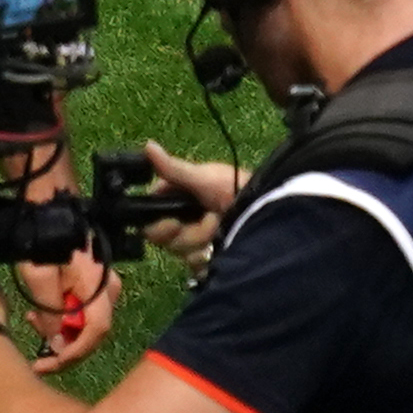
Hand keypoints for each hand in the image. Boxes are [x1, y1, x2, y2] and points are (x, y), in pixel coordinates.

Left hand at [19, 243, 117, 372]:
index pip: (96, 330)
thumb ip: (49, 313)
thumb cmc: (41, 240)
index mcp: (98, 285)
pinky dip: (61, 319)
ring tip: (32, 321)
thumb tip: (57, 345)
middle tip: (38, 354)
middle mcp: (107, 290)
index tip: (53, 362)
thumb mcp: (38, 277)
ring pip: (86, 325)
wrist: (48, 212)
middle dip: (65, 347)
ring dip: (60, 333)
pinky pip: (82, 313)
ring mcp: (103, 289)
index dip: (76, 352)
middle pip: (92, 333)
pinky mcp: (93, 289)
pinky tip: (39, 314)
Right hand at [140, 141, 239, 261]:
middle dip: (187, 233)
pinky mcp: (208, 260)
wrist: (265, 215)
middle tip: (209, 221)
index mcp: (178, 200)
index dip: (158, 222)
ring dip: (203, 242)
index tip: (173, 222)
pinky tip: (222, 248)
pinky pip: (196, 266)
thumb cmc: (236, 189)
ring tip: (223, 230)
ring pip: (181, 253)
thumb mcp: (203, 177)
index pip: (151, 216)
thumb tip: (147, 146)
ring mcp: (197, 242)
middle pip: (164, 238)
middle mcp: (184, 220)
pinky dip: (208, 260)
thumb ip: (172, 169)